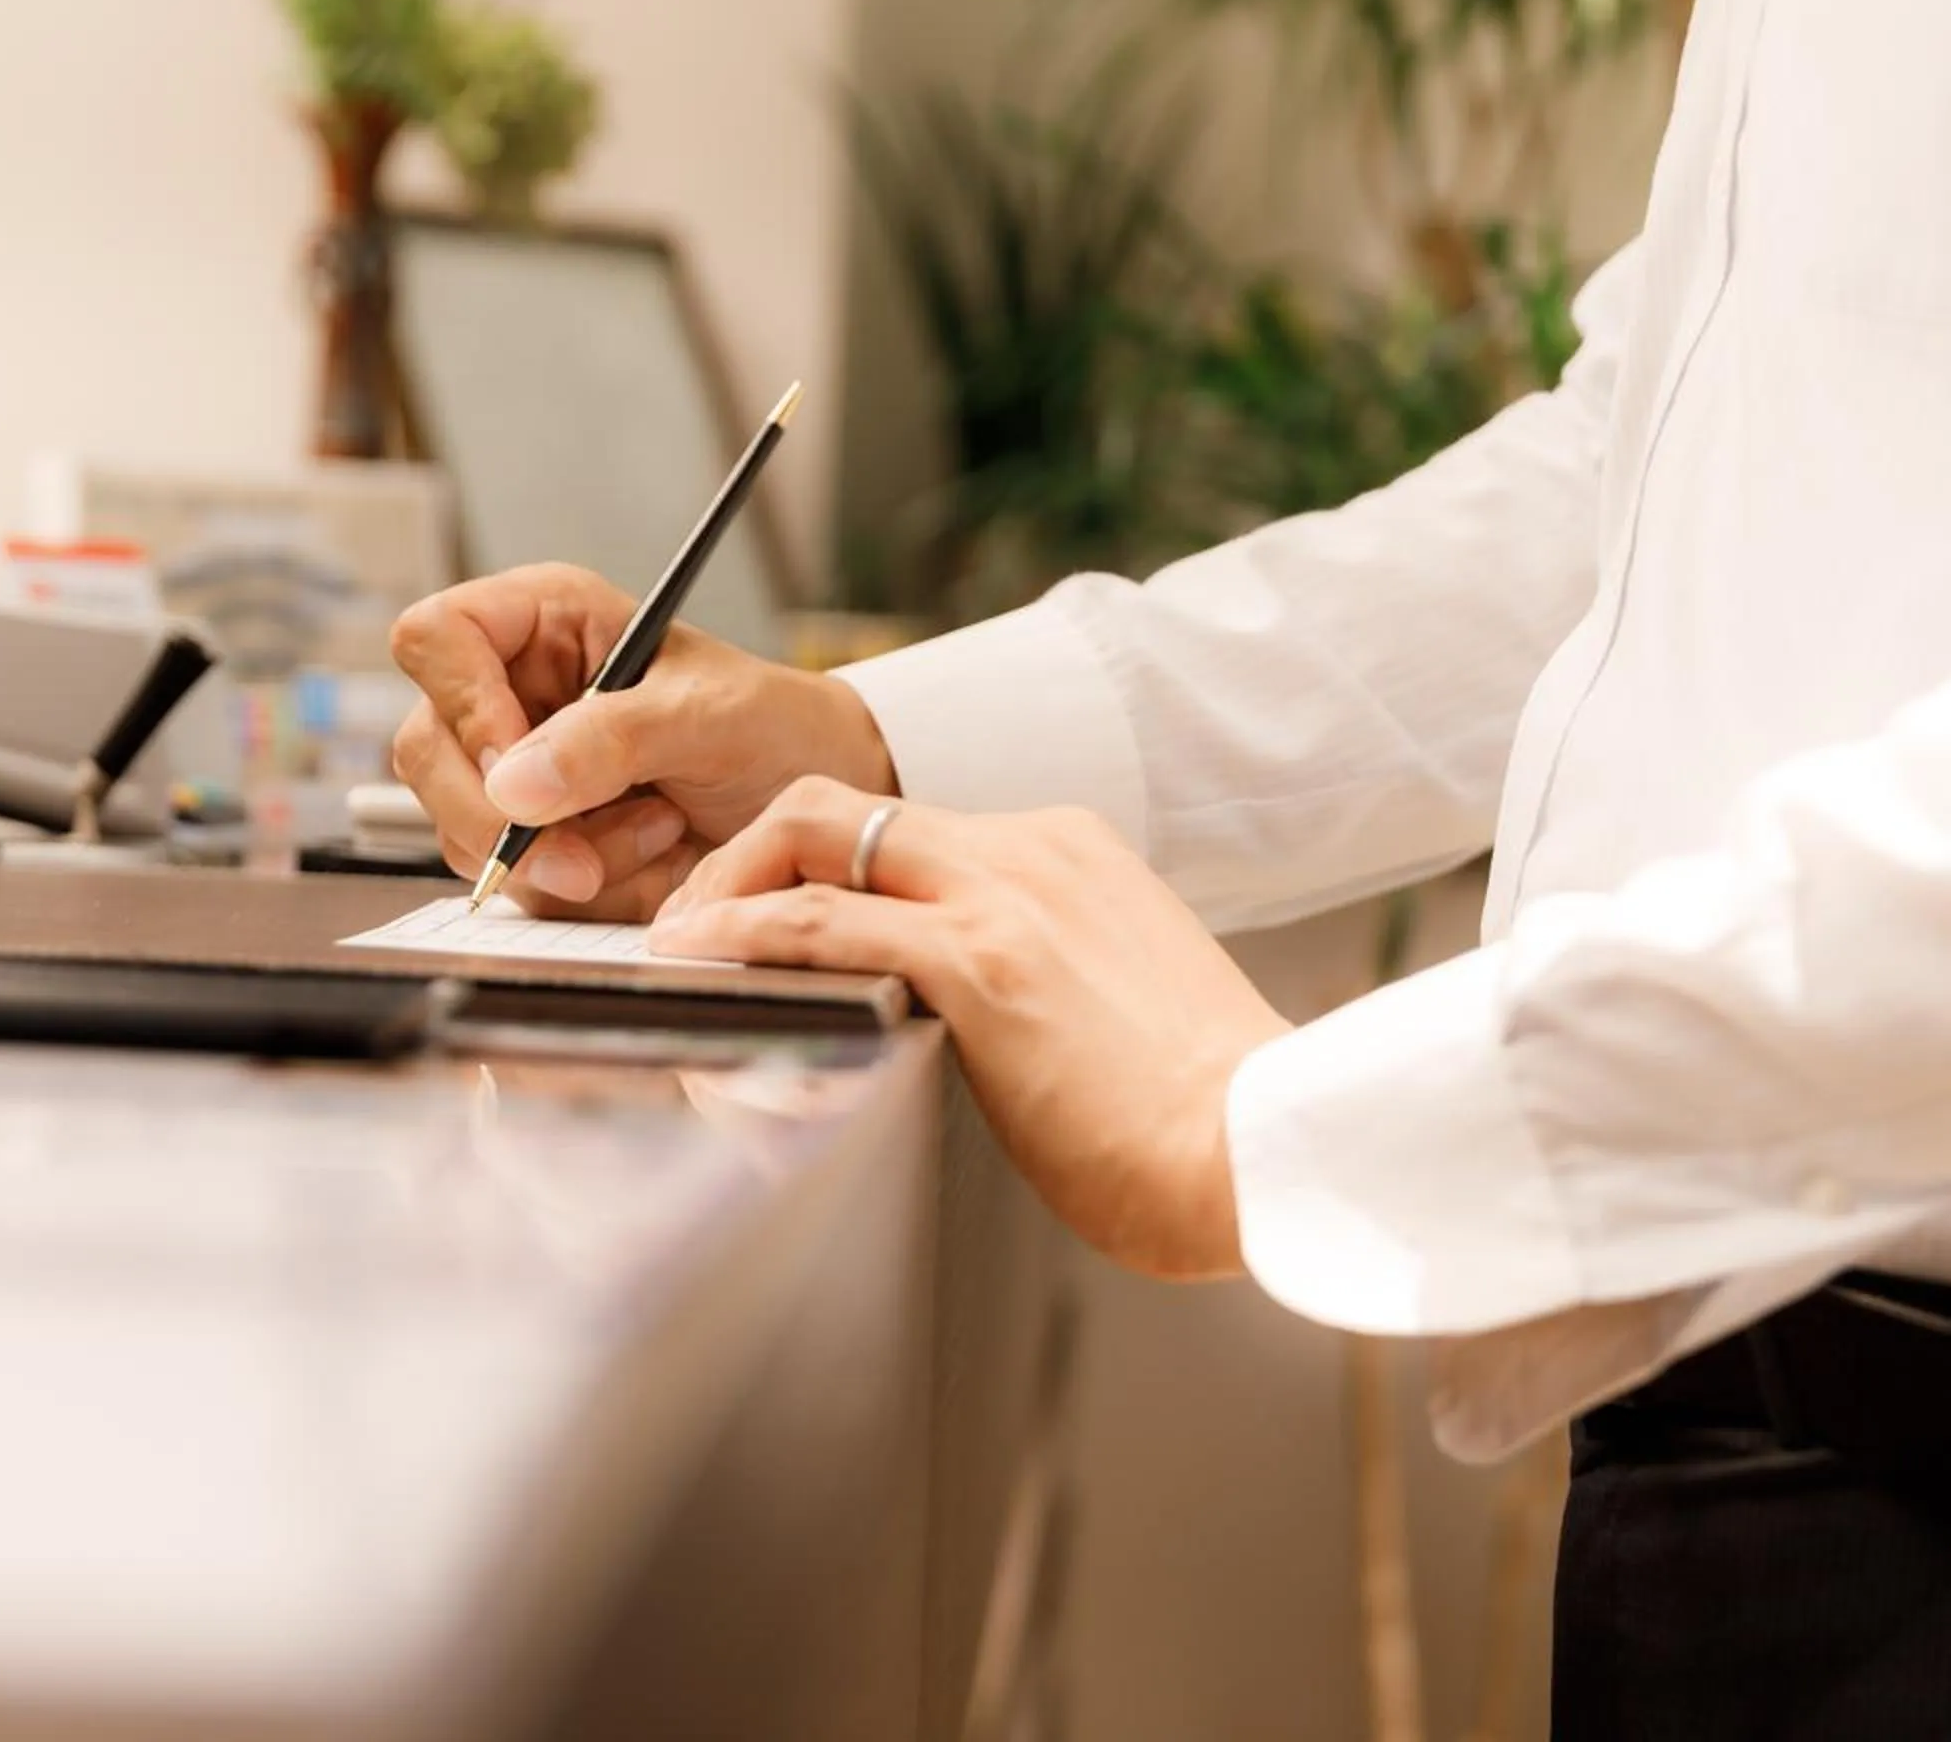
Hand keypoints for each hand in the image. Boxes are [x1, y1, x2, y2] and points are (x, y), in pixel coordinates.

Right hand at [389, 564, 897, 920]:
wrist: (809, 804)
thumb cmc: (772, 726)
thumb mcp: (708, 714)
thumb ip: (612, 738)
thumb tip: (515, 786)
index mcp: (544, 620)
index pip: (437, 638)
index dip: (462, 703)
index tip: (519, 765)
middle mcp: (512, 690)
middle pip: (429, 749)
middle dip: (503, 817)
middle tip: (583, 855)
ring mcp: (514, 769)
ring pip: (461, 826)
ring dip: (557, 856)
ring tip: (652, 832)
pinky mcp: (531, 837)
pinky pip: (508, 878)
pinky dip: (575, 887)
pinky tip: (641, 859)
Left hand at [652, 779, 1289, 1279]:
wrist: (1276, 1146)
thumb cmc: (1203, 1116)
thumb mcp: (1110, 1010)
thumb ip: (1036, 988)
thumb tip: (975, 1030)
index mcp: (1069, 856)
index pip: (906, 830)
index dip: (813, 863)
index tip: (765, 911)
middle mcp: (1033, 850)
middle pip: (844, 808)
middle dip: (749, 854)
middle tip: (695, 919)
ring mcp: (1007, 897)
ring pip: (818, 838)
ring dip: (726, 888)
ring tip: (677, 942)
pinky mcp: (983, 963)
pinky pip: (824, 924)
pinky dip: (742, 934)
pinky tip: (699, 960)